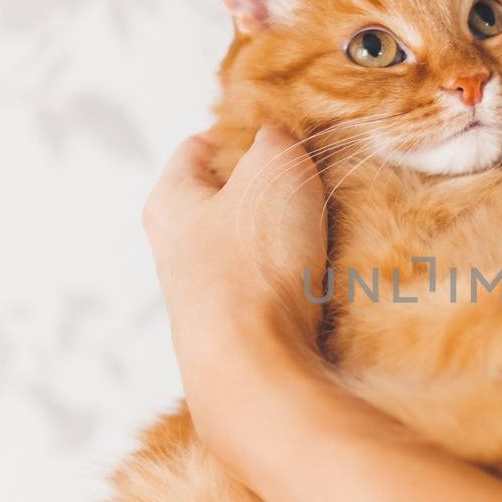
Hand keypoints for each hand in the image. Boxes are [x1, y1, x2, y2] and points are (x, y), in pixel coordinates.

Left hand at [142, 127, 328, 440]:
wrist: (254, 367)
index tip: (283, 133)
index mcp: (170, 200)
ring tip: (331, 230)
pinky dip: (300, 281)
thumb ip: (275, 141)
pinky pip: (274, 291)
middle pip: (227, 200)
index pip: (198, 148)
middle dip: (271, 189)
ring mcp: (205, 296)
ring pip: (253, 248)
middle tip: (316, 179)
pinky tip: (326, 280)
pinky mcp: (236, 333)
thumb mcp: (274, 170)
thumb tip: (276, 136)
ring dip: (291, 239)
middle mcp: (177, 249)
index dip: (241, 134)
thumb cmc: (253, 263)